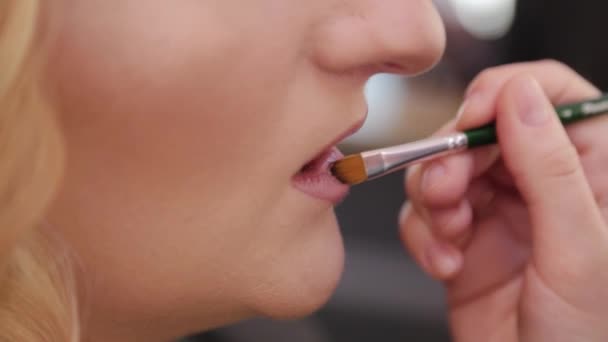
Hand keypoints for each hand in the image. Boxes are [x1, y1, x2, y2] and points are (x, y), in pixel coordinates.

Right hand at [399, 60, 607, 340]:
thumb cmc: (587, 337)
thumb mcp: (579, 249)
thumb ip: (550, 168)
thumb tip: (519, 95)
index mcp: (591, 172)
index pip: (550, 97)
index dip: (504, 95)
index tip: (472, 118)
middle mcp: (539, 185)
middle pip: (481, 132)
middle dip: (452, 157)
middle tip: (444, 190)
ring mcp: (496, 211)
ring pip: (442, 169)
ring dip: (432, 199)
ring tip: (448, 233)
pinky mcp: (460, 239)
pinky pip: (421, 214)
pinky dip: (422, 235)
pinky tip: (443, 263)